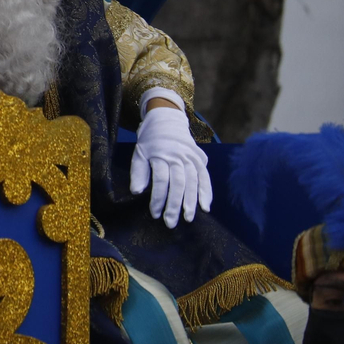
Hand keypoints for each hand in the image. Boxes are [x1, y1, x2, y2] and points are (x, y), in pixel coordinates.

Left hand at [131, 104, 210, 227]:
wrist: (167, 120)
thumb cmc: (150, 140)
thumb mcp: (139, 152)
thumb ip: (138, 172)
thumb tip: (137, 192)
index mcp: (160, 154)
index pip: (161, 180)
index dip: (158, 198)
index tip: (155, 214)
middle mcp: (178, 156)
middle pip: (178, 184)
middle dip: (175, 205)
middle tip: (171, 223)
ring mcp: (191, 157)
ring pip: (193, 182)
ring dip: (191, 202)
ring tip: (188, 218)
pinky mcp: (201, 159)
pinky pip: (205, 177)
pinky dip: (206, 192)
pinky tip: (205, 207)